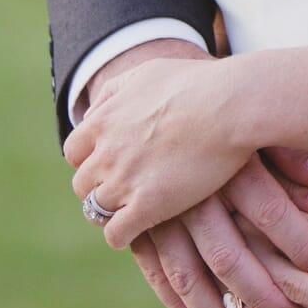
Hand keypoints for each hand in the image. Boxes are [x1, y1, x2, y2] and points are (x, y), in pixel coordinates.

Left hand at [66, 54, 255, 241]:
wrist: (234, 104)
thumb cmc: (200, 83)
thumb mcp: (148, 72)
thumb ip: (114, 90)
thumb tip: (92, 111)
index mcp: (103, 121)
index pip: (73, 152)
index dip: (92, 159)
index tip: (114, 163)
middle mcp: (106, 153)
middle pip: (83, 184)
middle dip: (101, 186)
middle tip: (128, 188)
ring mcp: (124, 181)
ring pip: (96, 211)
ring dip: (112, 212)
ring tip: (138, 210)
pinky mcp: (148, 205)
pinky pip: (116, 235)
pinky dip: (124, 235)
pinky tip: (144, 227)